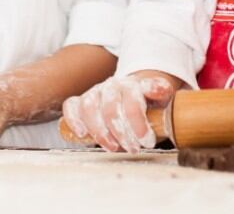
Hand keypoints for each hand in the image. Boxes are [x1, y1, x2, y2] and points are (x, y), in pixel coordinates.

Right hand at [61, 71, 177, 153]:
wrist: (130, 94)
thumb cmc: (145, 103)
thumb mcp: (160, 98)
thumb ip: (161, 92)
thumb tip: (162, 88)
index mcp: (132, 85)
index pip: (133, 100)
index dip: (139, 123)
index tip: (147, 141)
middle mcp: (112, 86)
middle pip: (111, 107)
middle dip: (122, 133)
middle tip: (133, 148)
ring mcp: (95, 92)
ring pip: (90, 107)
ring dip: (100, 131)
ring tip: (112, 147)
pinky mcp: (80, 101)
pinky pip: (71, 106)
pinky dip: (74, 119)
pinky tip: (82, 134)